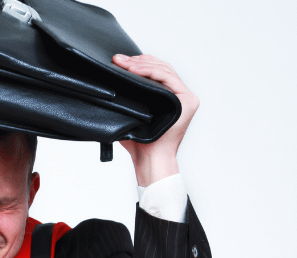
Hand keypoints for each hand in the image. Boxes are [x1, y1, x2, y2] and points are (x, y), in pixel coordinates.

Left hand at [111, 54, 199, 186]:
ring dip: (142, 64)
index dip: (138, 63)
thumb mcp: (130, 114)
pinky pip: (168, 78)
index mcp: (168, 97)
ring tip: (123, 63)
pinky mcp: (189, 100)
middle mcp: (179, 95)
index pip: (155, 72)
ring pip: (164, 70)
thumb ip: (127, 97)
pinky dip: (151, 72)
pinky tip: (135, 70)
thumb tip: (107, 82)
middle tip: (117, 60)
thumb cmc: (139, 142)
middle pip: (160, 68)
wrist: (149, 159)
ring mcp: (186, 97)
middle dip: (137, 61)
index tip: (119, 61)